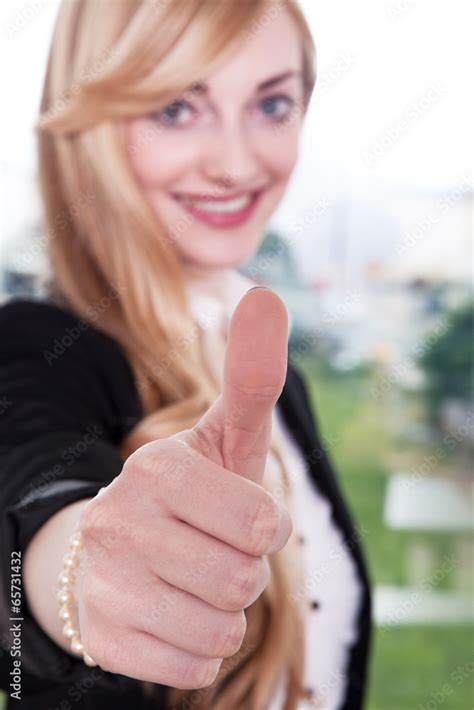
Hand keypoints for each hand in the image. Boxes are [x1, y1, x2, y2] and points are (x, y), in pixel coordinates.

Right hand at [77, 286, 291, 687]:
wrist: (103, 554)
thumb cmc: (185, 494)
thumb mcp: (222, 436)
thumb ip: (253, 375)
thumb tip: (270, 296)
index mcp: (159, 469)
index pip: (261, 523)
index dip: (263, 527)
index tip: (234, 516)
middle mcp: (121, 521)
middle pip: (243, 580)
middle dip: (242, 571)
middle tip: (207, 551)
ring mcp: (104, 582)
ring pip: (221, 629)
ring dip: (222, 611)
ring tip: (186, 581)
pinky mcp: (101, 640)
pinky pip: (195, 665)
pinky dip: (197, 647)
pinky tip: (168, 615)